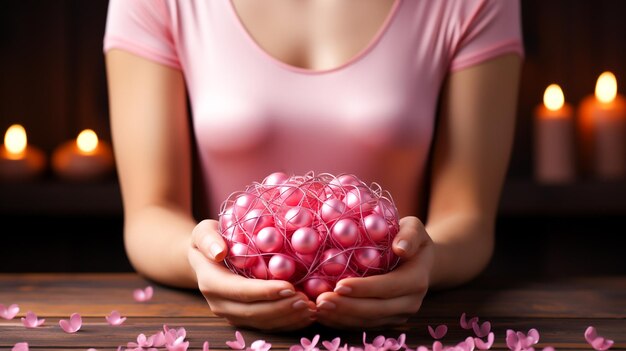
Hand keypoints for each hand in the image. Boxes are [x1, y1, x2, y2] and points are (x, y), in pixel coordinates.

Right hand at [188, 219, 315, 330]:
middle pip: (254, 312)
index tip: (289, 286)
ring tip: (311, 308)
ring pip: (262, 322)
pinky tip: (306, 314)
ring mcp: (232, 314)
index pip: (240, 291)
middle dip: (282, 308)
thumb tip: (219, 252)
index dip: (265, 291)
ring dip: (288, 318)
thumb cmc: (210, 239)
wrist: (207, 258)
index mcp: (211, 282)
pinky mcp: (244, 318)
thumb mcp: (204, 232)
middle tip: (307, 301)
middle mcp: (220, 304)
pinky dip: (288, 322)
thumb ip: (208, 239)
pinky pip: (267, 325)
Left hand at [314, 216, 433, 327]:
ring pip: (368, 321)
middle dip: (347, 307)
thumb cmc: (409, 239)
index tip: (339, 285)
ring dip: (341, 317)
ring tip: (318, 309)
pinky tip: (323, 315)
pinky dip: (342, 321)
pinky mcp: (386, 321)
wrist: (420, 261)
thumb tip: (400, 248)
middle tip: (321, 301)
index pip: (388, 287)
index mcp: (416, 280)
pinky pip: (363, 325)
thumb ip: (410, 236)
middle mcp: (410, 302)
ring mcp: (398, 315)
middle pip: (376, 310)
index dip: (364, 288)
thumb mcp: (414, 228)